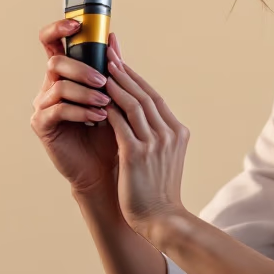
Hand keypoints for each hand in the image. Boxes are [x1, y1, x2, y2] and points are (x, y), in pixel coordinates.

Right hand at [29, 19, 119, 196]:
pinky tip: (99, 118)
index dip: (58, 28)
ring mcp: (43, 105)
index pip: (53, 42)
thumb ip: (111, 69)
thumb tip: (113, 38)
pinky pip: (57, 109)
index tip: (75, 23)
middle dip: (81, 68)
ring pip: (58, 85)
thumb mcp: (114, 97)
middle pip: (56, 60)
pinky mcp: (42, 124)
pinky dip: (80, 111)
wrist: (106, 168)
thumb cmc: (111, 133)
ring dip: (86, 92)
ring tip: (107, 104)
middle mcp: (50, 86)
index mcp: (66, 74)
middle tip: (103, 81)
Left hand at [102, 42, 190, 236]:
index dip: (137, 78)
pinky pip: (119, 123)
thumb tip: (142, 120)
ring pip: (132, 104)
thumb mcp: (165, 159)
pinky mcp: (136, 154)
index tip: (122, 63)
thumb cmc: (158, 192)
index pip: (155, 98)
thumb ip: (156, 137)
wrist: (162, 220)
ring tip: (100, 67)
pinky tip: (96, 97)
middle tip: (108, 53)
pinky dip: (108, 107)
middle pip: (144, 94)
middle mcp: (168, 134)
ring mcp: (154, 143)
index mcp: (177, 132)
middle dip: (124, 72)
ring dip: (115, 83)